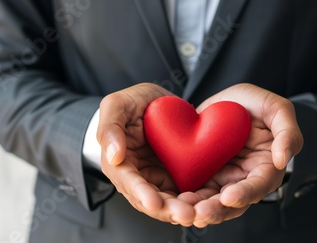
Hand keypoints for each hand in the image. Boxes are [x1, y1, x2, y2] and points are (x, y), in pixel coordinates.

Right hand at [97, 83, 195, 225]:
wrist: (156, 102)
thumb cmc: (132, 102)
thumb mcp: (117, 104)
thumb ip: (110, 127)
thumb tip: (114, 157)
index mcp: (119, 163)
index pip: (128, 183)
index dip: (142, 194)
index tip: (155, 203)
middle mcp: (137, 176)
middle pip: (150, 200)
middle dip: (167, 210)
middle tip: (186, 214)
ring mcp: (157, 178)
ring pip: (168, 201)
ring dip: (181, 210)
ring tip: (199, 213)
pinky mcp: (175, 176)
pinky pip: (184, 193)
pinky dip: (194, 201)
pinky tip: (206, 204)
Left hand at [179, 83, 302, 227]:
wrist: (228, 101)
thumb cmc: (257, 104)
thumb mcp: (278, 109)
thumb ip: (288, 132)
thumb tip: (283, 160)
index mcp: (267, 167)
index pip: (259, 185)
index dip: (245, 193)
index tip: (229, 196)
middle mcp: (245, 178)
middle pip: (234, 202)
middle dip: (217, 210)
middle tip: (200, 212)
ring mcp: (224, 178)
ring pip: (212, 202)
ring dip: (199, 209)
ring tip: (185, 210)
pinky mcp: (204, 175)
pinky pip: (195, 190)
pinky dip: (186, 198)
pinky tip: (175, 199)